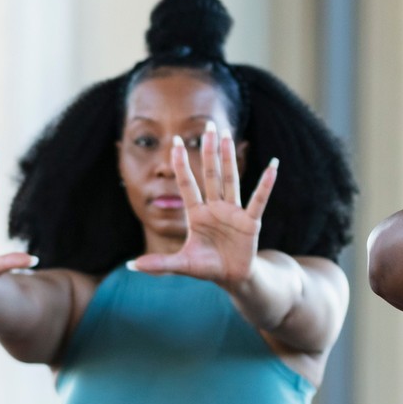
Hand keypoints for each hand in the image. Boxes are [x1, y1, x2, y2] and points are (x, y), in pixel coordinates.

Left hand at [128, 122, 276, 285]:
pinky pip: (258, 200)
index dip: (182, 164)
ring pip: (230, 180)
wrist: (232, 278)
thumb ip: (159, 263)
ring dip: (229, 158)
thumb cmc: (207, 267)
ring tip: (228, 135)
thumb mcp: (182, 264)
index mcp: (196, 214)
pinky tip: (273, 166)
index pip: (187, 184)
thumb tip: (130, 265)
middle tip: (209, 125)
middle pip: (210, 174)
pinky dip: (266, 184)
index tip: (176, 142)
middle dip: (208, 150)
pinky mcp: (250, 222)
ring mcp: (233, 213)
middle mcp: (215, 208)